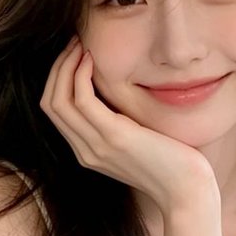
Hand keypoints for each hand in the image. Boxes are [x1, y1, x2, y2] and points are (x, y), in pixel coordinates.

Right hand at [40, 39, 217, 216]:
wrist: (186, 192)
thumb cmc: (172, 166)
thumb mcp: (138, 142)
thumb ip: (121, 125)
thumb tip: (118, 96)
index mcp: (88, 153)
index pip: (55, 111)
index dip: (59, 79)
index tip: (74, 56)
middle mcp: (85, 151)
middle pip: (50, 103)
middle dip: (57, 68)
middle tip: (73, 43)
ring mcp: (96, 146)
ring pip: (58, 100)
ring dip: (65, 66)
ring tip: (79, 45)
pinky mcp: (114, 137)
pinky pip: (82, 100)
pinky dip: (81, 74)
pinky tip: (92, 59)